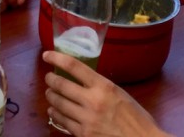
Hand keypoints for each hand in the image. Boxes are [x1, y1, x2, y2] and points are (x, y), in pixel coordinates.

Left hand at [43, 51, 172, 136]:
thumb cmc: (136, 118)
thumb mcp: (119, 93)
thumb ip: (100, 86)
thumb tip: (83, 80)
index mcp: (103, 86)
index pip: (74, 66)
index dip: (56, 58)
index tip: (47, 55)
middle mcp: (92, 101)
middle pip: (61, 85)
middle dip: (50, 79)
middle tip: (48, 77)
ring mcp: (86, 119)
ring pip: (58, 104)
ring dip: (51, 96)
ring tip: (49, 93)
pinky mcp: (83, 135)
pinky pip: (63, 122)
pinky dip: (55, 114)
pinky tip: (54, 110)